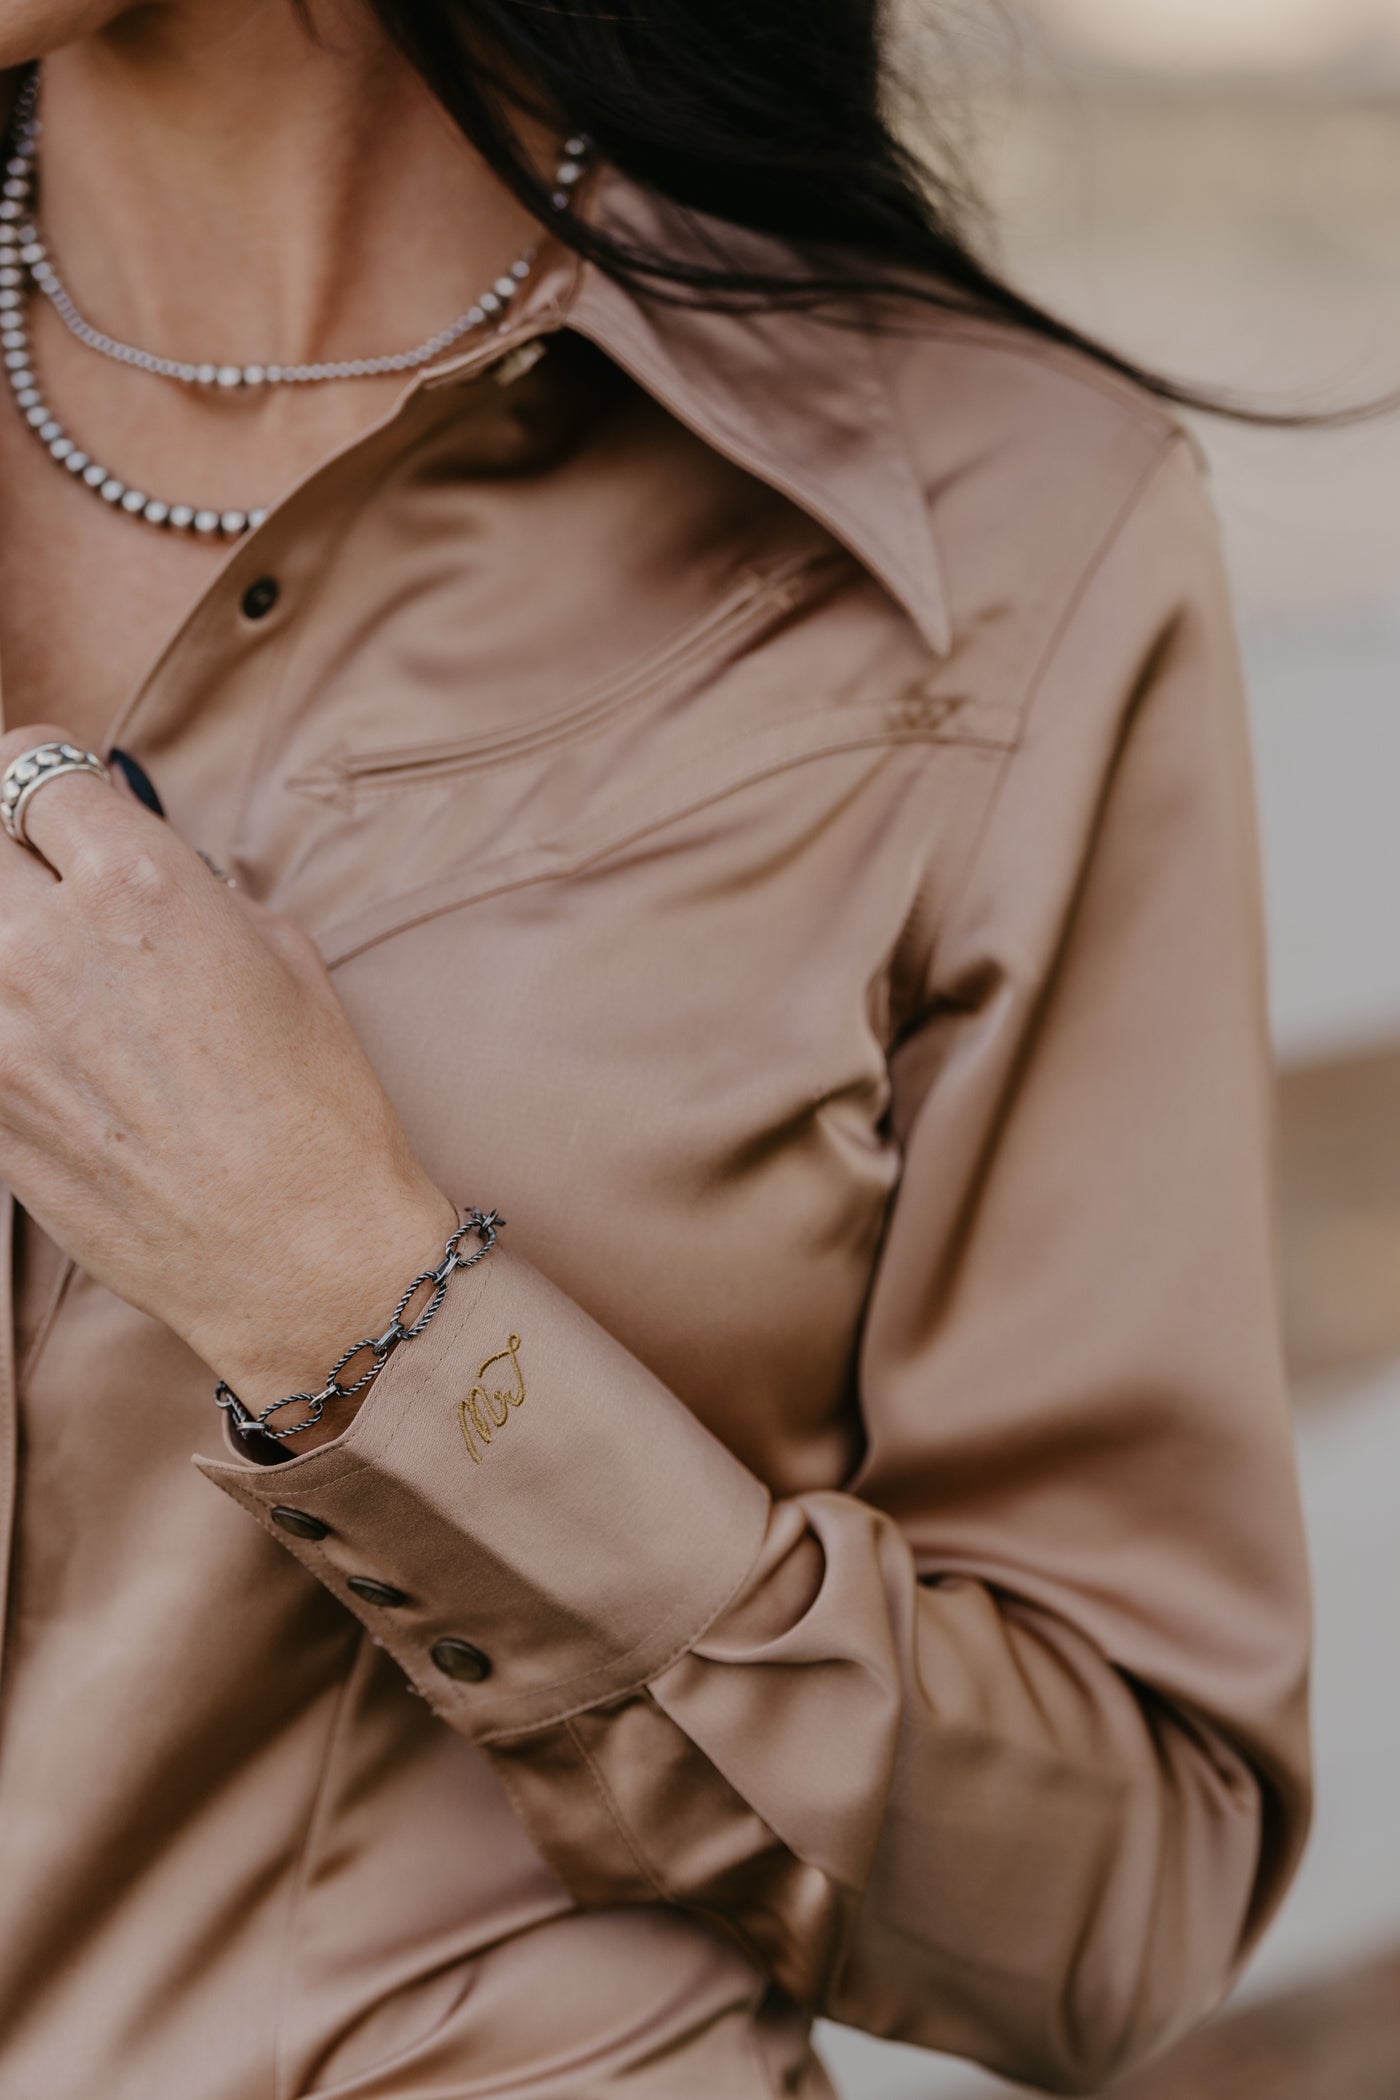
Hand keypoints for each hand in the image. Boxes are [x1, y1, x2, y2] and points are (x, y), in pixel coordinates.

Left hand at [0, 725, 456, 1451]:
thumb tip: (144, 873)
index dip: (50, 781)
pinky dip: (8, 1024)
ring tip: (60, 987)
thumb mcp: (285, 957)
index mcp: (140, 884)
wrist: (298, 1255)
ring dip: (12, 949)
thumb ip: (194, 890)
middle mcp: (46, 943)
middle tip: (57, 896)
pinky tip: (58, 1059)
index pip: (35, 771)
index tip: (60, 806)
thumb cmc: (316, 1108)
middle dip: (19, 860)